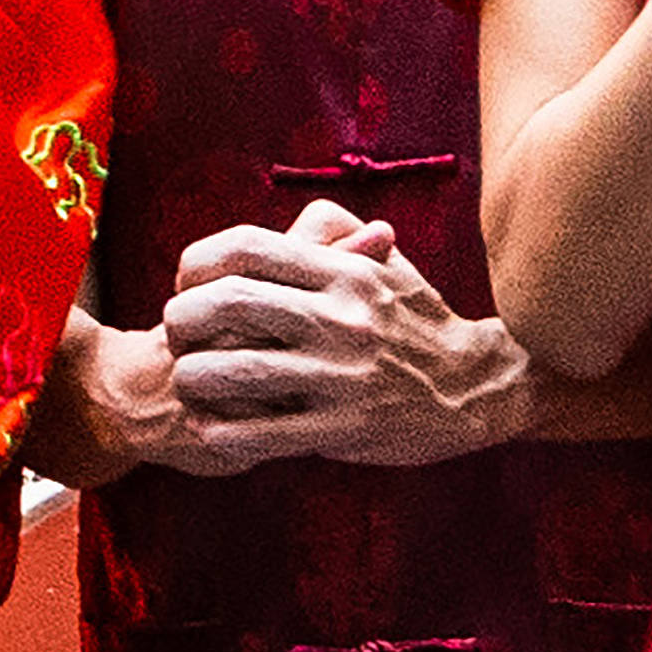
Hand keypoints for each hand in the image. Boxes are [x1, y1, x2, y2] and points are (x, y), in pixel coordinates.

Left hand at [142, 202, 522, 469]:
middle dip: (182, 318)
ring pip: (238, 371)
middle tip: (173, 333)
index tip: (186, 281)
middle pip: (229, 303)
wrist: (478, 386)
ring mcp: (342, 375)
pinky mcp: (345, 428)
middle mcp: (341, 317)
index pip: (247, 248)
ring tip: (184, 382)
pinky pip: (264, 432)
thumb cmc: (418, 321)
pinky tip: (207, 428)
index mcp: (344, 272)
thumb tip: (294, 219)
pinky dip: (222, 431)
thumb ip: (335, 240)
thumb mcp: (386, 266)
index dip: (199, 261)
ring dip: (193, 378)